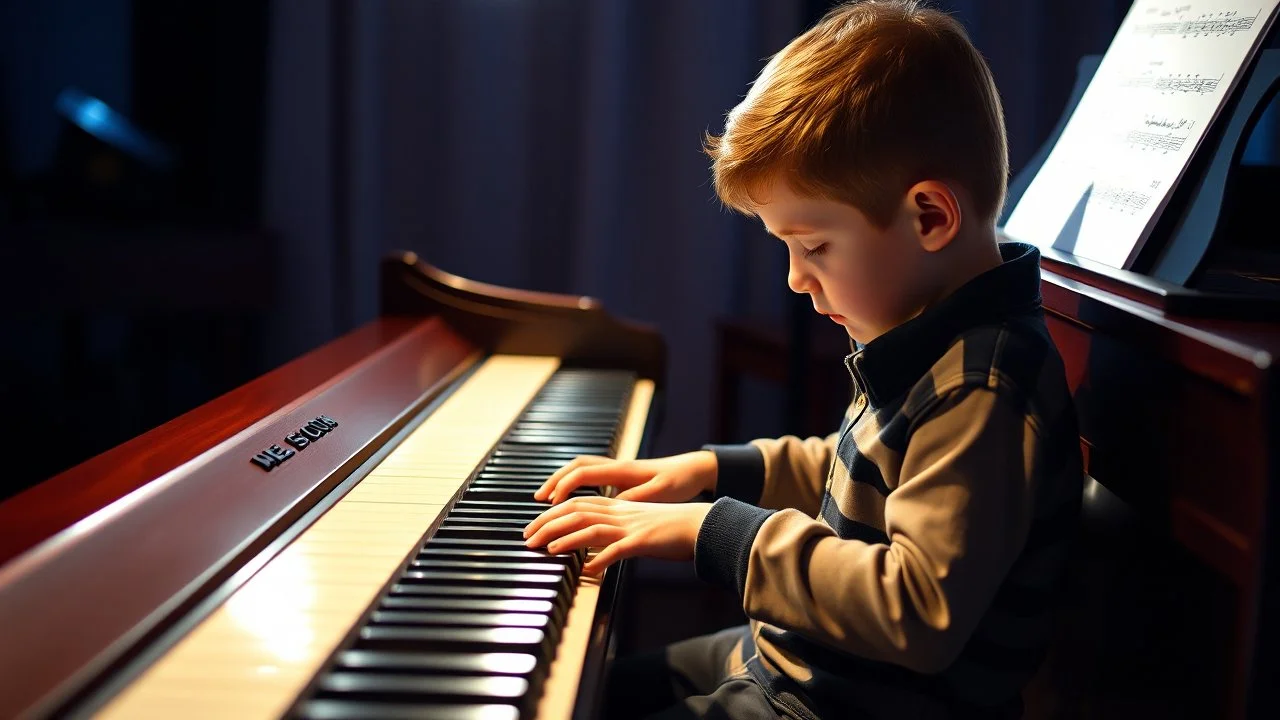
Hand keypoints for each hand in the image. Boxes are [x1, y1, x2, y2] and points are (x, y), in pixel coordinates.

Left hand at [523, 496, 712, 575]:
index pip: (577, 503)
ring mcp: (631, 526)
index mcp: (618, 507)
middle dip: (548, 524)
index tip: (534, 527)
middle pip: (577, 511)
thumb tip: (593, 550)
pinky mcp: (644, 542)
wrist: (701, 526)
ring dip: (565, 538)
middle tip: (528, 538)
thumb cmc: (671, 529)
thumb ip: (614, 533)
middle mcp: (621, 513)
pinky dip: (600, 559)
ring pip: (591, 527)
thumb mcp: (637, 525)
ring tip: (546, 549)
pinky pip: (617, 550)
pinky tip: (586, 570)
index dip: (552, 513)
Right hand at [533, 451, 717, 504]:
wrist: (692, 470)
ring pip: (581, 469)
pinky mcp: (620, 478)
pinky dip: (575, 485)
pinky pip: (590, 476)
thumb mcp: (660, 492)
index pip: (583, 472)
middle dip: (554, 480)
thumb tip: (613, 505)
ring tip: (547, 500)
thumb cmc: (678, 481)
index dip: (564, 486)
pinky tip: (570, 501)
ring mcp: (617, 471)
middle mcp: (615, 467)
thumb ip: (636, 499)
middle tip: (538, 499)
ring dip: (562, 481)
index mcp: (622, 470)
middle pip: (575, 467)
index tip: (551, 502)